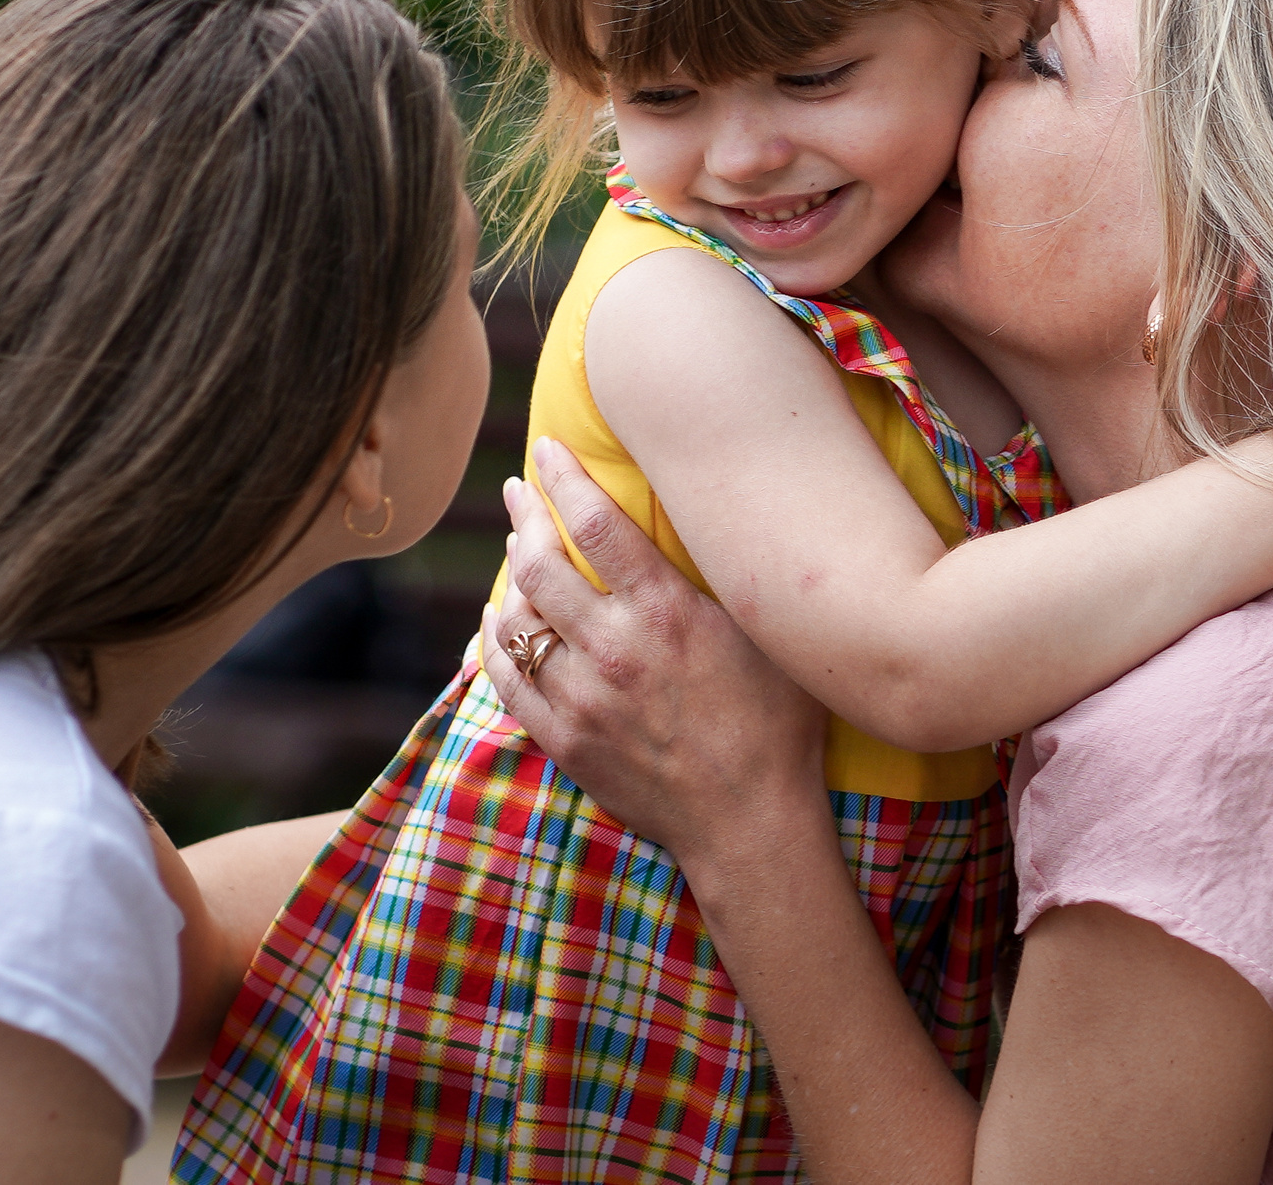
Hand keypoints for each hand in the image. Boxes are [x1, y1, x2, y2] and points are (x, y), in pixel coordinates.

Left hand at [481, 437, 827, 863]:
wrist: (753, 821)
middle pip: (540, 562)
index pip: (594, 521)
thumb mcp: (766, 633)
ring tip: (519, 549)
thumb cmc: (779, 723)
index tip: (546, 450)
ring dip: (511, 575)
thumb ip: (722, 578)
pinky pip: (507, 681)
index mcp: (665, 612)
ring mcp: (582, 699)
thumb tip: (710, 517)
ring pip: (516, 619)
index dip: (562, 476)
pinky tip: (495, 619)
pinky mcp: (565, 741)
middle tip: (522, 490)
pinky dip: (493, 642)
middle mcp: (614, 648)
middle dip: (525, 516)